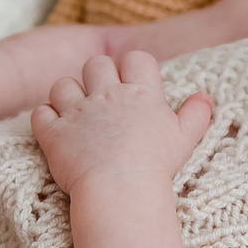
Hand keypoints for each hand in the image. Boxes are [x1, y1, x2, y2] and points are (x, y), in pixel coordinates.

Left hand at [31, 51, 213, 198]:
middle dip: (97, 77)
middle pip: (96, 63)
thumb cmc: (156, 166)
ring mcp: (77, 112)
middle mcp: (106, 95)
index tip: (132, 85)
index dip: (132, 67)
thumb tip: (206, 97)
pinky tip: (56, 131)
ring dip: (67, 96)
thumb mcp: (184, 138)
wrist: (120, 190)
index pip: (136, 58)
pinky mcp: (54, 133)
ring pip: (63, 85)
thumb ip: (195, 114)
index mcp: (140, 93)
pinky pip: (41, 114)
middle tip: (103, 101)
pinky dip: (45, 119)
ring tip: (76, 115)